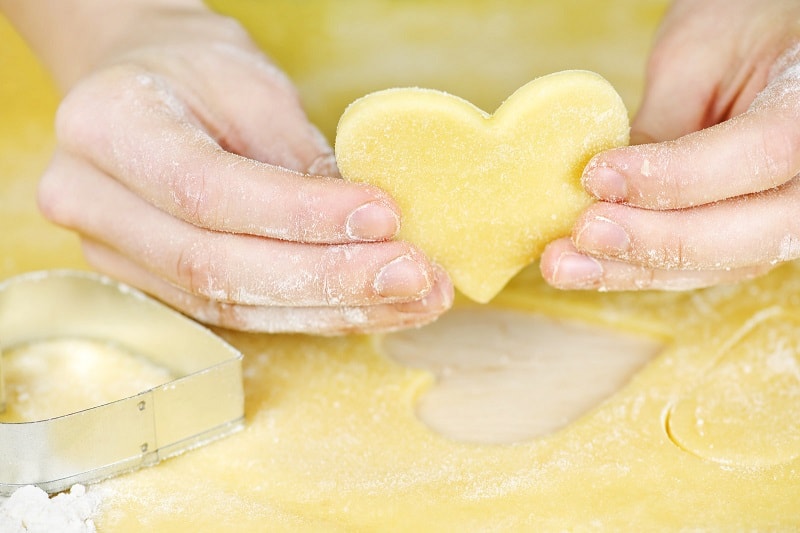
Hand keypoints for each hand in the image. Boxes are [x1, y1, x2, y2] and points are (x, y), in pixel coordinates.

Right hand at [23, 2, 451, 332]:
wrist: (139, 86)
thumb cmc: (196, 71)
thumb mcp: (251, 87)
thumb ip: (298, 161)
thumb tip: (376, 228)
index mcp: (107, 129)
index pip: (207, 191)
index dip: (301, 214)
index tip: (384, 217)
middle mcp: (93, 202)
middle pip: (217, 267)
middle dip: (329, 279)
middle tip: (415, 277)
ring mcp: (115, 255)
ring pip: (232, 305)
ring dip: (333, 309)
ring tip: (414, 300)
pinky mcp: (154, 284)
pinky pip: (238, 313)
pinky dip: (311, 314)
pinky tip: (373, 309)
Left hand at [541, 0, 799, 290]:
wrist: (770, 41)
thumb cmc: (740, 28)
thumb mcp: (698, 55)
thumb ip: (663, 125)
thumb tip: (602, 190)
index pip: (761, 153)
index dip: (676, 176)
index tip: (599, 177)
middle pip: (750, 233)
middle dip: (655, 241)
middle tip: (582, 232)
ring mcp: (792, 212)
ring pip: (723, 262)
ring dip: (635, 269)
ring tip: (564, 263)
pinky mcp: (753, 232)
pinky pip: (704, 264)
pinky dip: (641, 268)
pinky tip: (585, 264)